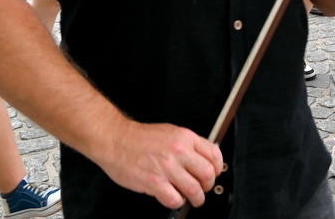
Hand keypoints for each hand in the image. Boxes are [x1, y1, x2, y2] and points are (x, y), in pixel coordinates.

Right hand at [93, 121, 222, 209]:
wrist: (116, 140)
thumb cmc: (139, 138)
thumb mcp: (170, 132)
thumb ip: (187, 144)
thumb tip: (202, 158)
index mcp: (185, 137)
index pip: (214, 154)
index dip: (217, 168)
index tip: (214, 173)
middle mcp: (179, 151)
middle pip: (208, 174)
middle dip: (208, 186)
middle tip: (204, 189)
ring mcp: (167, 168)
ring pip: (195, 190)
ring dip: (197, 198)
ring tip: (194, 199)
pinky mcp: (154, 182)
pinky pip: (175, 200)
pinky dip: (177, 202)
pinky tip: (173, 198)